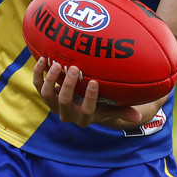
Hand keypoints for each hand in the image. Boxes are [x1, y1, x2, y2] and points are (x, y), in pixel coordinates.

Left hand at [33, 57, 163, 128]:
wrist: (77, 106)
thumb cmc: (98, 104)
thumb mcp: (110, 108)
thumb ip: (122, 111)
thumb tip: (138, 115)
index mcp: (84, 118)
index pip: (87, 110)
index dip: (89, 97)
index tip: (94, 82)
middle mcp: (67, 114)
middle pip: (65, 102)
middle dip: (68, 85)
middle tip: (74, 68)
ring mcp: (54, 104)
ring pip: (47, 95)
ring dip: (51, 79)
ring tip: (56, 64)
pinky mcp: (45, 94)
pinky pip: (38, 85)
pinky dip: (38, 73)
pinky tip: (42, 58)